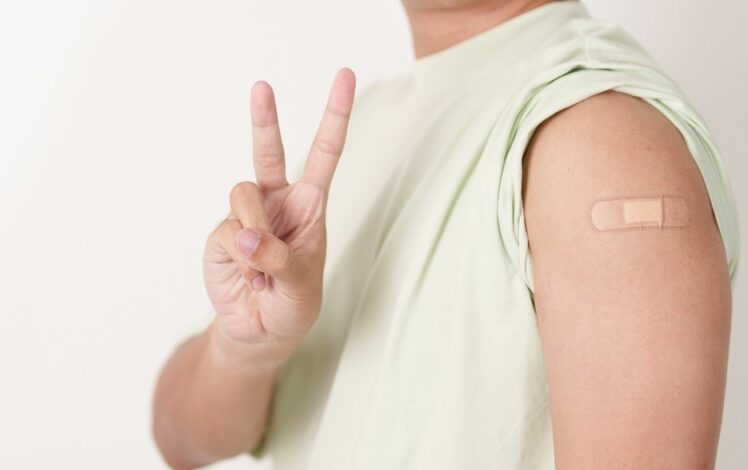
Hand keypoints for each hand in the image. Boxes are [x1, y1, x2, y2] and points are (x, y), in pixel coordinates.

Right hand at [203, 68, 355, 363]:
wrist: (259, 333)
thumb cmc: (292, 304)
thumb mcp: (301, 284)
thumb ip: (278, 258)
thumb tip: (244, 235)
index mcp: (310, 206)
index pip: (325, 153)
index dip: (334, 115)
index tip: (345, 75)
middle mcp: (278, 203)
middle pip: (269, 152)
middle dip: (265, 119)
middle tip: (261, 86)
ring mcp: (246, 217)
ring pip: (244, 194)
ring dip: (255, 231)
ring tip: (263, 269)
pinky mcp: (221, 234)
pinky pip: (228, 230)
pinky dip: (242, 258)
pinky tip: (250, 279)